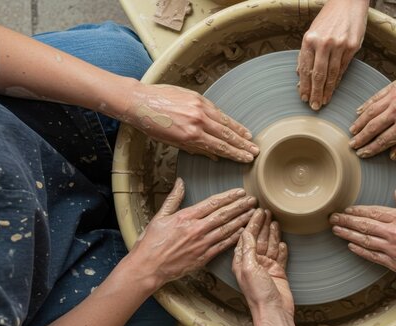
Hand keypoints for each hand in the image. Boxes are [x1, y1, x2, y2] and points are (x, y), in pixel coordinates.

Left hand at [118, 83, 258, 162]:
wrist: (140, 102)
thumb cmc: (152, 124)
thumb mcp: (172, 142)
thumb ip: (195, 149)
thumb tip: (215, 155)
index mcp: (191, 136)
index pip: (220, 147)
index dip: (235, 154)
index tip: (246, 158)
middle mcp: (198, 121)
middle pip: (226, 135)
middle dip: (242, 144)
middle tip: (255, 151)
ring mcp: (199, 107)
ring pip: (225, 121)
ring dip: (239, 131)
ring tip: (250, 138)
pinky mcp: (197, 97)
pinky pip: (217, 110)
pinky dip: (227, 118)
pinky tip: (234, 124)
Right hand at [130, 178, 256, 286]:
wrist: (147, 268)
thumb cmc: (151, 242)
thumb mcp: (160, 216)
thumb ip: (173, 198)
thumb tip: (180, 182)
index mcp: (186, 217)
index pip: (212, 203)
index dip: (228, 196)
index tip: (240, 191)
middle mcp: (196, 229)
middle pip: (223, 215)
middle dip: (240, 206)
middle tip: (253, 200)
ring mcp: (201, 244)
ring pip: (226, 229)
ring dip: (241, 220)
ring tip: (253, 213)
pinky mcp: (203, 257)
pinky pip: (223, 246)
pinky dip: (234, 238)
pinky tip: (243, 232)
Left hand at [232, 209, 292, 316]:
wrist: (274, 311)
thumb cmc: (258, 295)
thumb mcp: (249, 268)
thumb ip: (248, 250)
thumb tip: (246, 233)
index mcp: (242, 262)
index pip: (246, 237)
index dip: (251, 223)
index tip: (256, 211)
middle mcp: (253, 263)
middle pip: (258, 239)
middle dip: (262, 225)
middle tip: (267, 211)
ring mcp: (266, 268)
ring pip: (270, 245)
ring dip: (272, 233)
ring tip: (275, 220)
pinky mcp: (278, 272)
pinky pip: (280, 256)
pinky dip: (281, 248)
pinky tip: (283, 241)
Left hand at [297, 0, 369, 109]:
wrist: (348, 2)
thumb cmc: (329, 17)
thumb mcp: (312, 31)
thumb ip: (307, 52)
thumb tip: (300, 73)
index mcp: (309, 39)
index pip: (305, 68)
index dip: (304, 86)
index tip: (303, 97)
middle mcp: (323, 43)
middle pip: (318, 75)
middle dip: (315, 93)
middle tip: (314, 106)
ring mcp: (339, 45)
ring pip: (332, 74)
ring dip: (327, 91)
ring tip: (324, 101)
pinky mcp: (352, 47)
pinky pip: (343, 68)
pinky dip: (338, 80)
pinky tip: (334, 88)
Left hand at [329, 188, 395, 285]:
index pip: (373, 211)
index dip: (357, 210)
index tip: (346, 209)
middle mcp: (393, 234)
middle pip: (364, 225)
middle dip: (346, 221)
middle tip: (332, 218)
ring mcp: (392, 250)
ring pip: (364, 240)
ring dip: (348, 234)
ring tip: (336, 230)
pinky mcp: (394, 263)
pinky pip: (372, 255)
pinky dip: (360, 250)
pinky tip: (351, 245)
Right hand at [349, 68, 395, 159]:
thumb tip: (394, 155)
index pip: (382, 141)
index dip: (370, 149)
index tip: (362, 153)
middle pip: (372, 128)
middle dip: (360, 138)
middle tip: (352, 145)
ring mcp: (394, 98)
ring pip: (370, 113)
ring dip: (359, 123)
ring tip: (352, 131)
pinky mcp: (393, 87)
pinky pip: (375, 98)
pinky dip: (365, 106)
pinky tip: (359, 112)